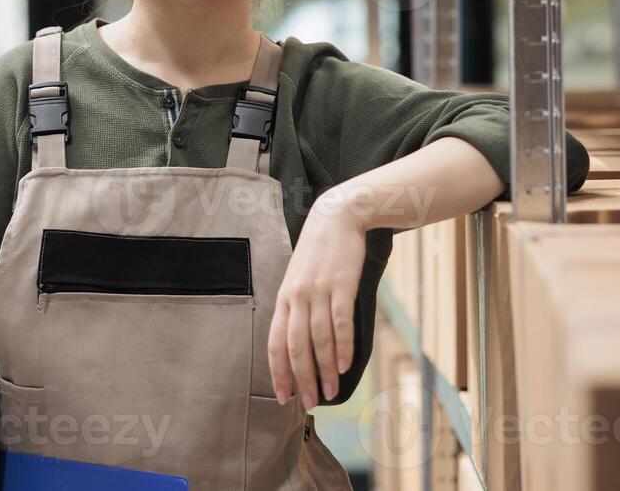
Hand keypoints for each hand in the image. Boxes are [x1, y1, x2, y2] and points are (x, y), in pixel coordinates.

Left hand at [267, 197, 366, 408]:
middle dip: (302, 379)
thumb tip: (300, 345)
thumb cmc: (318, 253)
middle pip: (296, 347)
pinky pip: (340, 322)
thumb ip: (297, 308)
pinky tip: (344, 364)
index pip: (275, 343)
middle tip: (311, 403)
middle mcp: (297, 297)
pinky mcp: (341, 285)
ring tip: (331, 392)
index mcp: (284, 298)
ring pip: (318, 339)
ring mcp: (319, 291)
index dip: (278, 372)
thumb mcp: (298, 278)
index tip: (283, 398)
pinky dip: (342, 346)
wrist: (337, 217)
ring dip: (325, 369)